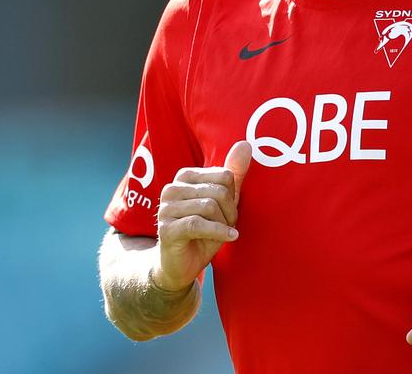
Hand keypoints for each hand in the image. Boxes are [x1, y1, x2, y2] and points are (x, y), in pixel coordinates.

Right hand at [153, 140, 251, 290]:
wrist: (182, 266)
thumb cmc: (204, 232)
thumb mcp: (223, 204)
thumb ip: (234, 175)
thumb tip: (245, 144)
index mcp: (185, 177)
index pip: (224, 176)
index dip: (234, 197)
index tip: (230, 212)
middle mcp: (172, 188)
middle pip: (218, 191)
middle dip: (230, 212)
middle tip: (228, 226)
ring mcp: (166, 208)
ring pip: (209, 207)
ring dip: (224, 224)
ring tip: (224, 233)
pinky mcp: (166, 229)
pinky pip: (199, 224)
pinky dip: (219, 232)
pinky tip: (230, 238)